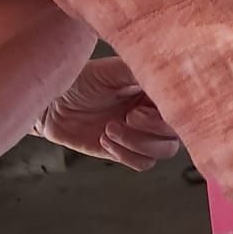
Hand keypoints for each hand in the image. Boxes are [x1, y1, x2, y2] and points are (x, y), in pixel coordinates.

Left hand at [35, 57, 179, 168]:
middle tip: (126, 117)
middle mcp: (154, 112)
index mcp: (155, 90)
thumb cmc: (80, 82)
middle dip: (150, 130)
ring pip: (163, 151)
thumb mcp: (109, 71)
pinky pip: (142, 163)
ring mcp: (142, 134)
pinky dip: (124, 154)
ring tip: (110, 129)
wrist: (53, 105)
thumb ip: (137, 70)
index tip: (139, 110)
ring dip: (135, 143)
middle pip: (175, 133)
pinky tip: (105, 138)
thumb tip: (161, 70)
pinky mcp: (127, 152)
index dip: (166, 114)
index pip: (179, 107)